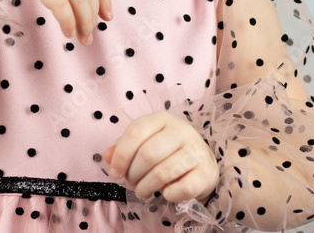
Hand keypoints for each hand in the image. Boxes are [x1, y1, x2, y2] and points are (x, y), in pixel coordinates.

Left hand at [103, 111, 218, 202]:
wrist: (202, 162)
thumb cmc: (167, 151)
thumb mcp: (144, 142)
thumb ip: (123, 147)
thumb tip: (107, 156)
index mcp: (162, 119)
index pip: (136, 132)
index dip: (121, 155)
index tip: (114, 173)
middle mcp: (181, 131)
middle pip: (148, 154)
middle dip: (133, 174)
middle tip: (131, 183)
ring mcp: (196, 151)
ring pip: (163, 173)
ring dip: (146, 187)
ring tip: (142, 192)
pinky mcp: (206, 172)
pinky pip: (183, 188)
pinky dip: (169, 195)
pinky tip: (165, 194)